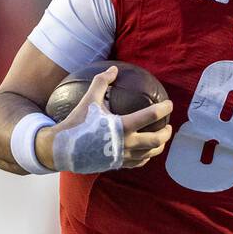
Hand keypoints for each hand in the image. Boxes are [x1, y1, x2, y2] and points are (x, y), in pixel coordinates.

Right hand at [34, 67, 172, 172]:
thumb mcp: (89, 100)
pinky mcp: (118, 164)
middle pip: (157, 139)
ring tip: (161, 138)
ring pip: (150, 153)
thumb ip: (102, 82)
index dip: (164, 108)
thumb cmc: (76, 123)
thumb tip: (114, 69)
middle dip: (166, 132)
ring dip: (159, 145)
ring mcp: (123, 156)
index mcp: (122, 125)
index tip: (169, 104)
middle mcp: (127, 143)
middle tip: (168, 125)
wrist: (63, 149)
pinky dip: (146, 156)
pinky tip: (146, 151)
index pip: (151, 115)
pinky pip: (139, 162)